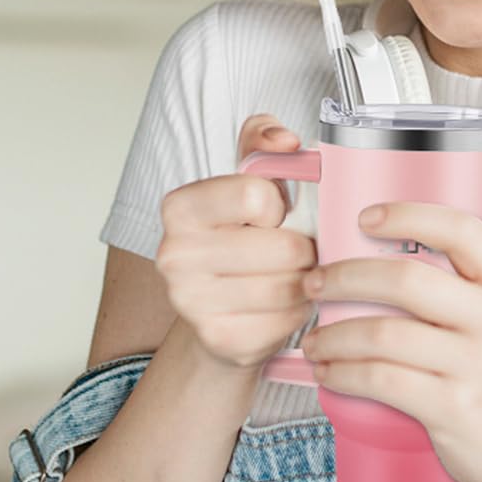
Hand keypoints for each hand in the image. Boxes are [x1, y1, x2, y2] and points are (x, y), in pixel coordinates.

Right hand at [153, 114, 317, 371]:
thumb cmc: (241, 236)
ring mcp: (191, 303)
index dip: (279, 205)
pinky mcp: (219, 340)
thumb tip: (285, 142)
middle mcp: (174, 255)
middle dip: (304, 248)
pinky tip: (285, 305)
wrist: (218, 308)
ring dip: (306, 280)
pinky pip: (287, 321)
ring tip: (294, 275)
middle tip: (296, 251)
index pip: (257, 194)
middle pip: (283, 246)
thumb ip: (264, 141)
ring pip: (290, 286)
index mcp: (181, 207)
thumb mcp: (249, 177)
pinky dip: (299, 312)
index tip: (271, 215)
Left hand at [297, 163, 481, 481]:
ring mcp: (476, 365)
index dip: (408, 216)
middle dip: (346, 277)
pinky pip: (384, 380)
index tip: (365, 217)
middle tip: (315, 280)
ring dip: (334, 333)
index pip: (462, 229)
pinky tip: (329, 369)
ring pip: (387, 335)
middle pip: (408, 280)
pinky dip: (345, 373)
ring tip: (314, 335)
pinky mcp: (452, 407)